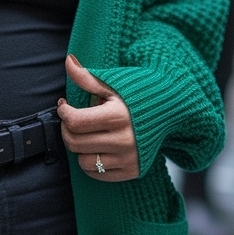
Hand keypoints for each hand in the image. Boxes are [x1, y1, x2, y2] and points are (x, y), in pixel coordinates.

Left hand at [58, 55, 138, 181]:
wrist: (169, 110)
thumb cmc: (136, 94)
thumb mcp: (113, 84)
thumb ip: (87, 78)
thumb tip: (68, 60)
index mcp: (117, 116)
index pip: (75, 121)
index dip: (63, 113)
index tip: (64, 106)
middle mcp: (123, 140)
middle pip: (75, 142)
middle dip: (67, 129)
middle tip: (72, 120)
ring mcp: (128, 158)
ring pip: (83, 161)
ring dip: (78, 148)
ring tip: (86, 135)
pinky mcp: (132, 171)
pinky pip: (97, 174)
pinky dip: (90, 163)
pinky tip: (95, 148)